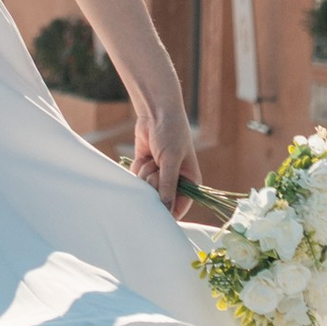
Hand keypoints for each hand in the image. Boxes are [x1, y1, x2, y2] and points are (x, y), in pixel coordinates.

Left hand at [132, 92, 197, 215]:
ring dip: (145, 173)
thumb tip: (166, 209)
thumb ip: (168, 185)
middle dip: (154, 183)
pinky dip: (138, 168)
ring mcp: (159, 175)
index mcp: (189, 182)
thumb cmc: (171, 133)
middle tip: (157, 168)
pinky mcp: (145, 169)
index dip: (167, 211)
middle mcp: (174, 181)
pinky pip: (137, 179)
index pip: (178, 207)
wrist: (156, 113)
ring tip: (153, 159)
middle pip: (158, 199)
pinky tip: (145, 156)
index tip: (154, 211)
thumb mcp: (171, 160)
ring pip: (145, 189)